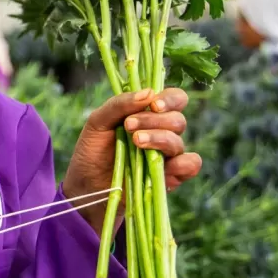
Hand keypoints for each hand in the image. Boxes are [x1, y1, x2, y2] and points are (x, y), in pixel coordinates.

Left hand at [63, 87, 202, 230]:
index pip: (174, 99)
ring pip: (179, 142)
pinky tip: (165, 164)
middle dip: (154, 121)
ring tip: (136, 142)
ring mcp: (168, 156)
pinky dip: (183, 162)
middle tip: (129, 126)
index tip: (153, 105)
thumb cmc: (93, 151)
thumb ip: (120, 104)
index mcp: (149, 115)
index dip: (169, 99)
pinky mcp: (171, 177)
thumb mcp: (98, 122)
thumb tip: (148, 92)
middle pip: (177, 120)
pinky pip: (191, 165)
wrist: (86, 185)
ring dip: (159, 138)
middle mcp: (163, 133)